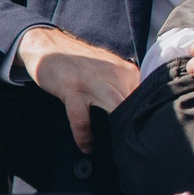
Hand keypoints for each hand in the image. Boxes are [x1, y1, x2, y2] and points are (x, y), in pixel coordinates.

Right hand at [16, 25, 139, 151]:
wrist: (47, 45)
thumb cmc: (79, 63)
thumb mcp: (108, 69)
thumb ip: (125, 86)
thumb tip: (139, 113)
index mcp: (126, 70)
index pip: (145, 98)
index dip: (146, 119)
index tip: (143, 135)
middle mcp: (113, 72)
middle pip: (134, 104)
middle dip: (137, 125)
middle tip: (134, 146)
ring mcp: (92, 80)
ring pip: (116, 108)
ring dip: (118, 130)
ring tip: (117, 150)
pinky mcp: (72, 88)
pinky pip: (82, 119)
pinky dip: (84, 136)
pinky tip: (86, 146)